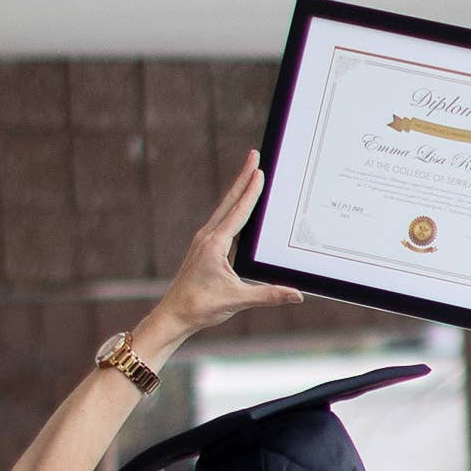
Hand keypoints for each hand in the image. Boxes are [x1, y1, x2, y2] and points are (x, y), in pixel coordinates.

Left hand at [135, 154, 304, 361]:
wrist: (173, 315)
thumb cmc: (200, 307)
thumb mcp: (237, 299)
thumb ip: (269, 295)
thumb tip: (297, 295)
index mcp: (214, 245)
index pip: (238, 212)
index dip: (250, 191)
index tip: (259, 170)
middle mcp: (207, 238)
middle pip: (229, 201)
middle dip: (243, 177)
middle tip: (253, 155)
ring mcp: (204, 242)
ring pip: (224, 209)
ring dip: (237, 191)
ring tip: (250, 174)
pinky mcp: (204, 249)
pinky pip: (222, 222)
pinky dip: (233, 209)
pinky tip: (239, 207)